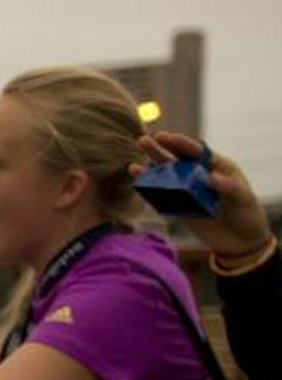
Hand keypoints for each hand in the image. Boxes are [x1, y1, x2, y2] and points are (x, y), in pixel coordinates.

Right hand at [137, 132, 269, 257]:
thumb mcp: (243, 197)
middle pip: (176, 161)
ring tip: (133, 166)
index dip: (180, 144)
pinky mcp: (179, 209)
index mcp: (216, 167)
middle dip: (159, 151)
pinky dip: (151, 193)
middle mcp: (198, 176)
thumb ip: (227, 186)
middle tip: (142, 141)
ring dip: (149, 172)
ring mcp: (187, 193)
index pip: (196, 152)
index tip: (165, 137)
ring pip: (166, 178)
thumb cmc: (246, 214)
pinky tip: (139, 187)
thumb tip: (208, 177)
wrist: (240, 241)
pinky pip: (163, 200)